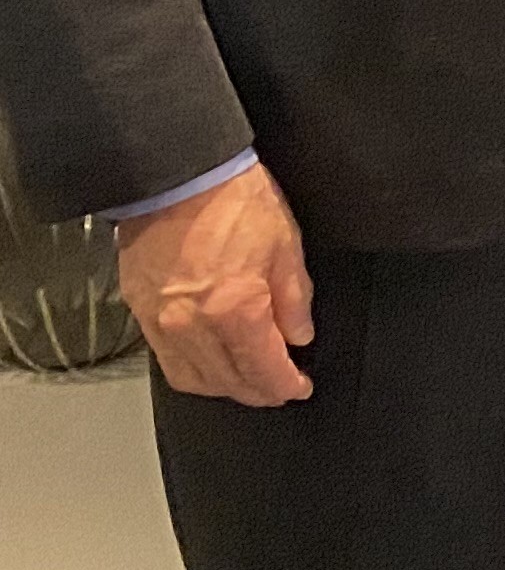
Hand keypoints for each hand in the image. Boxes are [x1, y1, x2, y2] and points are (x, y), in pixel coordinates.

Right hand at [115, 164, 314, 406]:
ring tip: (248, 382)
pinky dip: (194, 372)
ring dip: (225, 388)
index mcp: (235, 309)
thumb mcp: (286, 246)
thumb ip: (294, 299)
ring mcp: (161, 323)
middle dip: (259, 392)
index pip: (264, 369)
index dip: (286, 386)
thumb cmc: (231, 200)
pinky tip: (211, 365)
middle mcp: (193, 325)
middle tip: (278, 389)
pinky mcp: (140, 314)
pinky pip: (167, 361)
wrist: (176, 176)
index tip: (299, 387)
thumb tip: (299, 334)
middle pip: (229, 382)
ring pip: (195, 379)